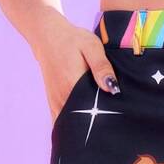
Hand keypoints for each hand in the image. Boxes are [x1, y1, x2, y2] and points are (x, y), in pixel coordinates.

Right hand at [30, 8, 119, 122]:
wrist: (47, 36)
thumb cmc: (72, 40)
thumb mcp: (91, 46)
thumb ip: (102, 67)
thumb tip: (113, 88)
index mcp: (73, 85)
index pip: (95, 111)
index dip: (107, 117)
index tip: (116, 118)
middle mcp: (63, 99)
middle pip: (84, 121)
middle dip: (98, 125)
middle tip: (111, 124)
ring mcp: (56, 104)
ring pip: (73, 125)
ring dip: (86, 127)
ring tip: (100, 126)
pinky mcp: (53, 105)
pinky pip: (63, 124)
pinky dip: (74, 127)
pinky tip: (84, 127)